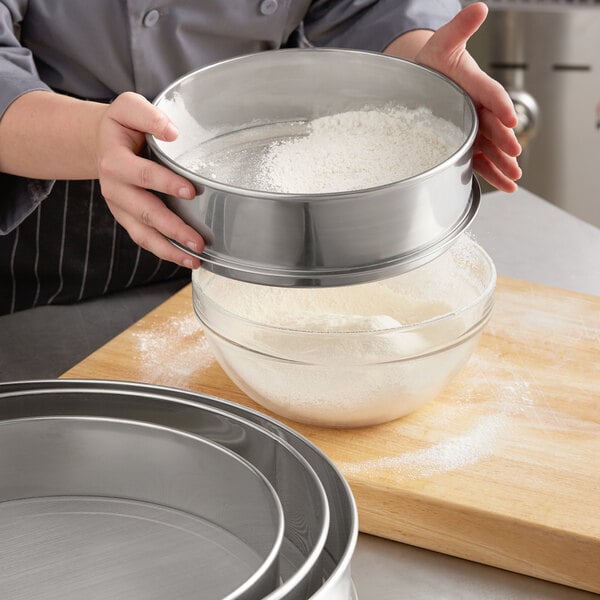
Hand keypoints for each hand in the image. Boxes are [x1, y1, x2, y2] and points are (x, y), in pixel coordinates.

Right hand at [95, 92, 203, 268]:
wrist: (101, 143)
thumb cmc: (122, 126)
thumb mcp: (128, 108)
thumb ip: (148, 116)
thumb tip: (172, 132)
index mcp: (115, 161)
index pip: (143, 175)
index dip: (166, 183)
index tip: (191, 191)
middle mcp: (115, 188)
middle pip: (145, 212)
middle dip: (173, 228)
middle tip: (198, 240)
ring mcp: (120, 208)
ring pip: (144, 234)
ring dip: (170, 249)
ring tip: (195, 259)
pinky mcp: (128, 219)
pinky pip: (144, 239)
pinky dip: (165, 252)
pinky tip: (186, 259)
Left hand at [413, 2, 521, 191]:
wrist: (419, 80)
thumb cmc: (432, 62)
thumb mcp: (443, 43)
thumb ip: (460, 28)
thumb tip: (478, 8)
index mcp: (475, 85)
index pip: (492, 96)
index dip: (500, 107)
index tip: (508, 120)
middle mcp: (477, 109)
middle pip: (494, 126)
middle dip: (504, 141)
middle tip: (514, 152)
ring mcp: (471, 128)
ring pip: (489, 147)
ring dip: (503, 163)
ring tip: (515, 176)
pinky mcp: (463, 143)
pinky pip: (478, 160)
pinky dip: (491, 173)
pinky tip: (506, 185)